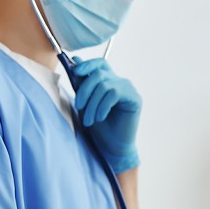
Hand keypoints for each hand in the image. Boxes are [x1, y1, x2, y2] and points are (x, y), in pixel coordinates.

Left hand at [73, 57, 141, 173]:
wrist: (112, 146)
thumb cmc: (100, 127)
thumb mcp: (86, 103)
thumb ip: (82, 84)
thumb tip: (75, 61)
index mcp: (109, 81)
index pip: (100, 64)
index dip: (87, 64)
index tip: (75, 71)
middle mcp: (120, 82)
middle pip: (98, 74)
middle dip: (84, 90)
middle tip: (78, 106)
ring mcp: (128, 89)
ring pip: (104, 85)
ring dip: (92, 104)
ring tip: (89, 120)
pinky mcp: (134, 98)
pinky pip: (114, 94)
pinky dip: (103, 106)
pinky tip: (100, 118)